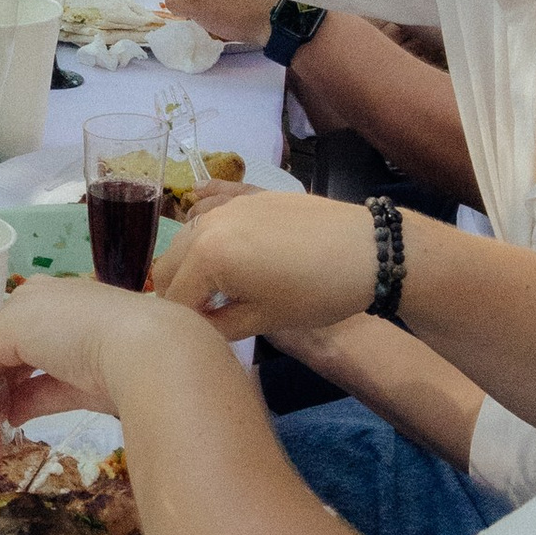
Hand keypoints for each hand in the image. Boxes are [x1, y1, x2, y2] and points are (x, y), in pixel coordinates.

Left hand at [0, 277, 189, 458]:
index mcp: (65, 306)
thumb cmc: (134, 369)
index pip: (25, 345)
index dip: (14, 386)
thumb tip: (12, 412)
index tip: (12, 425)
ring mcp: (21, 308)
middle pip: (1, 350)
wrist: (151, 352)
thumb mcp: (81, 385)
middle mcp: (39, 299)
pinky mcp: (5, 327)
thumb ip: (42, 394)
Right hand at [150, 190, 380, 339]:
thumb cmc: (317, 292)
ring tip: (219, 285)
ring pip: (185, 237)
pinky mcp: (247, 196)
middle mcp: (206, 224)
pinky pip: (209, 206)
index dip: (184, 325)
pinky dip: (202, 223)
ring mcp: (227, 205)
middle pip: (168, 264)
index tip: (202, 338)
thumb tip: (197, 325)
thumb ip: (216, 325)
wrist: (368, 251)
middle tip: (207, 316)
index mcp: (207, 257)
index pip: (172, 299)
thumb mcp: (263, 319)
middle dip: (179, 293)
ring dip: (189, 263)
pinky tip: (211, 237)